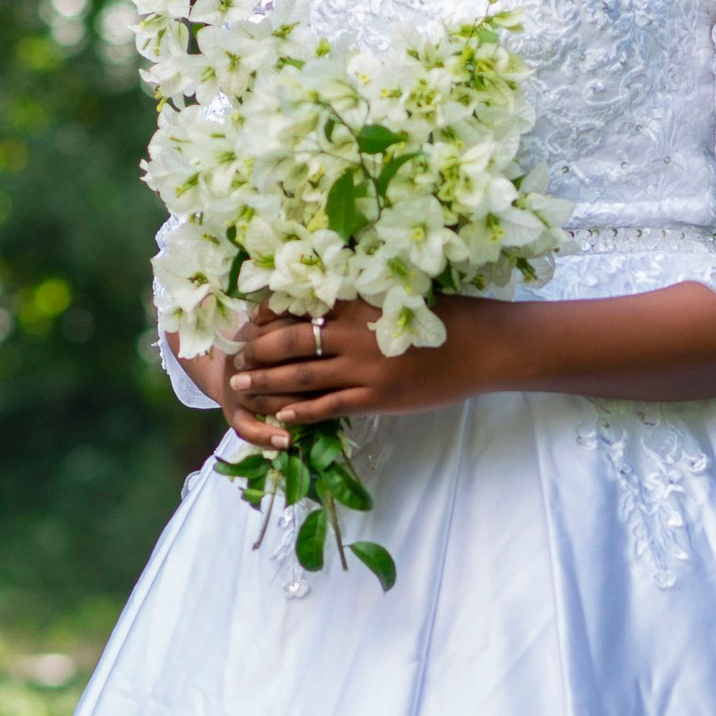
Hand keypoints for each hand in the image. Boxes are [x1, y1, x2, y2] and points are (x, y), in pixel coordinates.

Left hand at [220, 299, 499, 437]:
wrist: (481, 347)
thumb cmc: (444, 317)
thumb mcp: (398, 298)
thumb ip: (362, 301)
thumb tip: (330, 298)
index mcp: (358, 304)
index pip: (300, 306)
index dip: (268, 315)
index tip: (248, 320)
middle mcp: (354, 335)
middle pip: (290, 342)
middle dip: (257, 351)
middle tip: (235, 359)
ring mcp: (364, 369)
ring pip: (302, 376)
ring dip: (267, 383)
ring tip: (242, 387)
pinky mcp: (377, 398)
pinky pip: (329, 406)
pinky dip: (302, 411)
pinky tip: (282, 417)